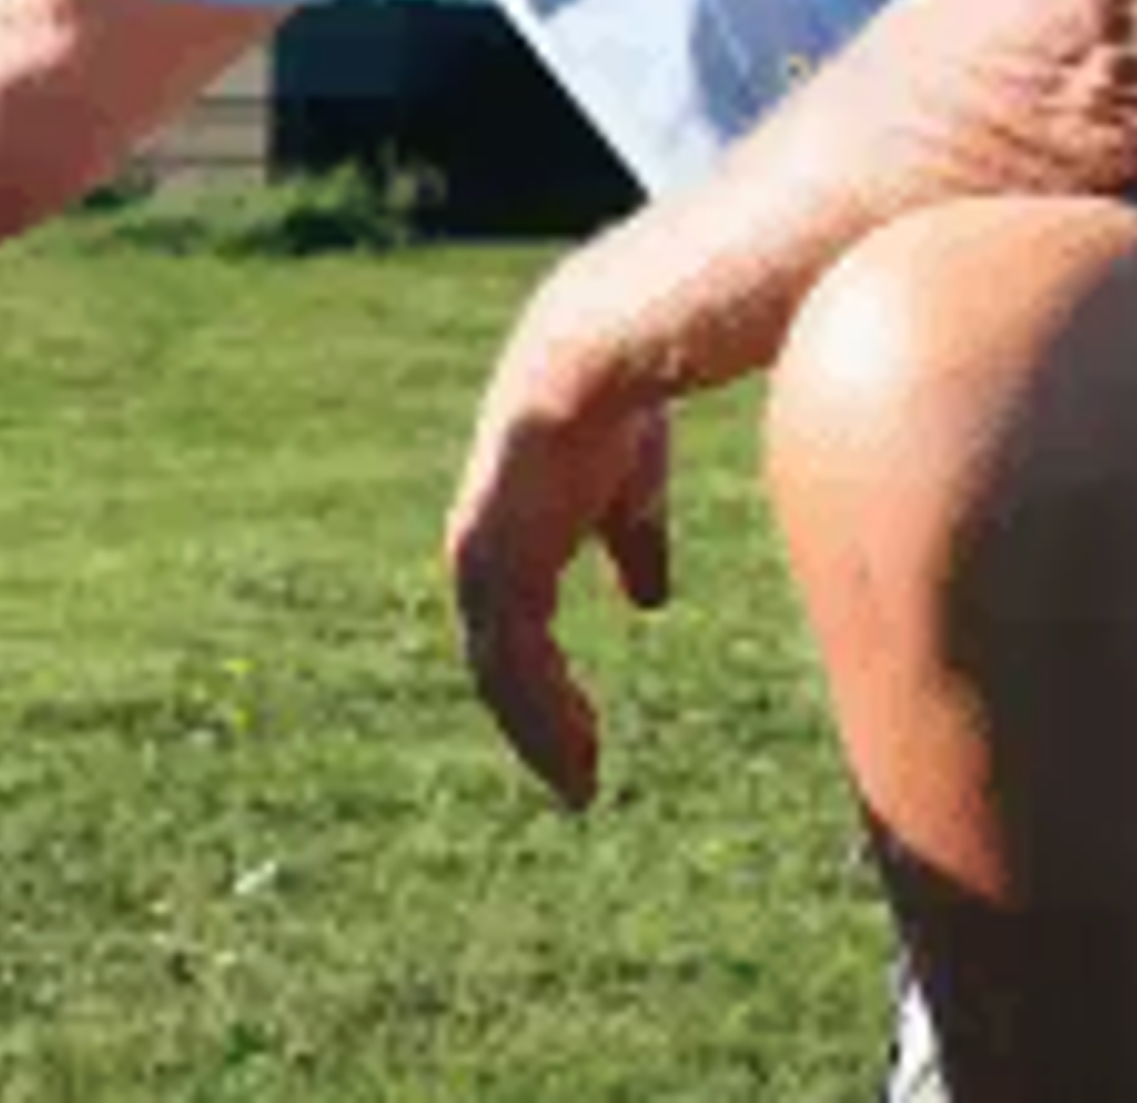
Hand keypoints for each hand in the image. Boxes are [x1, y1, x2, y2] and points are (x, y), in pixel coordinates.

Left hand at [443, 324, 673, 811]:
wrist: (599, 355)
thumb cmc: (620, 405)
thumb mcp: (632, 488)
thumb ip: (632, 541)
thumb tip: (650, 601)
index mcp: (513, 535)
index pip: (517, 629)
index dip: (546, 685)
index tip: (585, 734)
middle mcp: (485, 553)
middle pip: (500, 660)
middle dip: (537, 720)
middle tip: (577, 778)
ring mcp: (485, 557)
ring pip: (501, 672)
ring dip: (539, 729)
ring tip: (579, 780)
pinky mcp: (496, 559)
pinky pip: (512, 660)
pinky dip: (540, 711)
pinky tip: (576, 749)